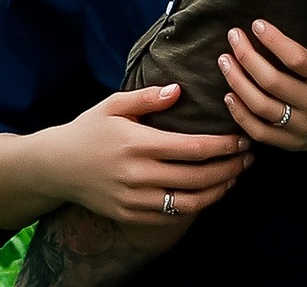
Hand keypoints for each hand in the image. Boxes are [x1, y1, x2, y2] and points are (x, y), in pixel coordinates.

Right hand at [32, 84, 252, 225]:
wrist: (57, 167)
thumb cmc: (89, 130)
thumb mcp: (112, 105)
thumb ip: (146, 97)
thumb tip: (178, 90)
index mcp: (136, 143)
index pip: (192, 148)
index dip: (223, 146)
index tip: (242, 139)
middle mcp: (137, 175)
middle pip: (197, 178)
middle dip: (230, 168)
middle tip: (248, 158)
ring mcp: (134, 199)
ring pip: (189, 203)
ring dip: (218, 191)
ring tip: (234, 177)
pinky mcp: (130, 216)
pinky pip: (171, 216)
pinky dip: (195, 207)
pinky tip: (207, 193)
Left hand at [219, 18, 306, 165]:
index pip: (298, 60)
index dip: (275, 41)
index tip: (257, 24)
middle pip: (272, 82)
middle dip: (246, 57)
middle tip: (233, 36)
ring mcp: (304, 128)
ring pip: (261, 107)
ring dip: (237, 82)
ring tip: (224, 60)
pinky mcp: (294, 144)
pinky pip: (261, 133)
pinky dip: (240, 116)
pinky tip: (228, 95)